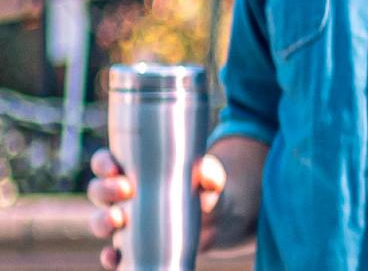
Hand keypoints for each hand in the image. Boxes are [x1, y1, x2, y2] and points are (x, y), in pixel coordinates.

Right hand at [86, 149, 226, 267]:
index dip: (103, 164)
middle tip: (126, 190)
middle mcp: (123, 197)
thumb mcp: (211, 179)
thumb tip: (203, 172)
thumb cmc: (206, 191)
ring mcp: (125, 222)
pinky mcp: (131, 247)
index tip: (115, 167)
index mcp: (135, 172)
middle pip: (98, 191)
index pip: (106, 163)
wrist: (217, 222)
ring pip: (99, 221)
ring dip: (102, 221)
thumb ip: (210, 173)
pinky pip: (111, 254)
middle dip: (105, 190)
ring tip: (118, 220)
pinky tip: (114, 255)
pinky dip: (109, 257)